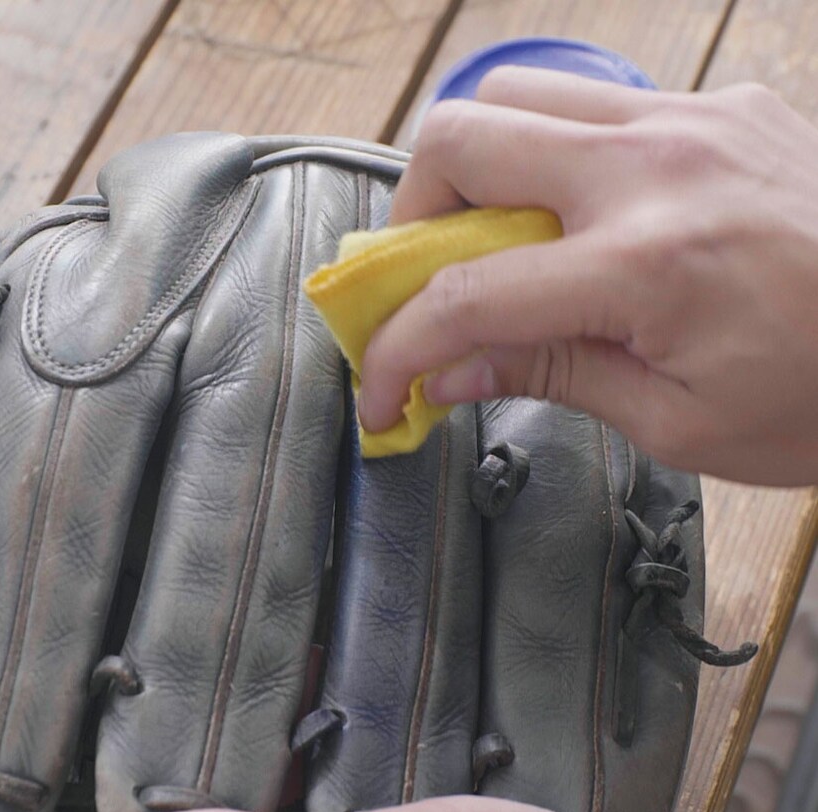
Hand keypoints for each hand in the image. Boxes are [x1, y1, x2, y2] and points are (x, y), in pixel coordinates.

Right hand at [357, 70, 817, 485]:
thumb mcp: (676, 422)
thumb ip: (551, 376)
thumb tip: (454, 372)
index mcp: (645, 266)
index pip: (466, 296)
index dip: (400, 349)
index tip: (384, 387)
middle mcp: (657, 168)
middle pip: (463, 138)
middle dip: (412, 217)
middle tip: (423, 279)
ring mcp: (690, 121)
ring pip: (520, 96)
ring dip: (475, 170)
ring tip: (491, 242)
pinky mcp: (719, 107)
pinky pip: (594, 106)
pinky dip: (550, 158)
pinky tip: (575, 218)